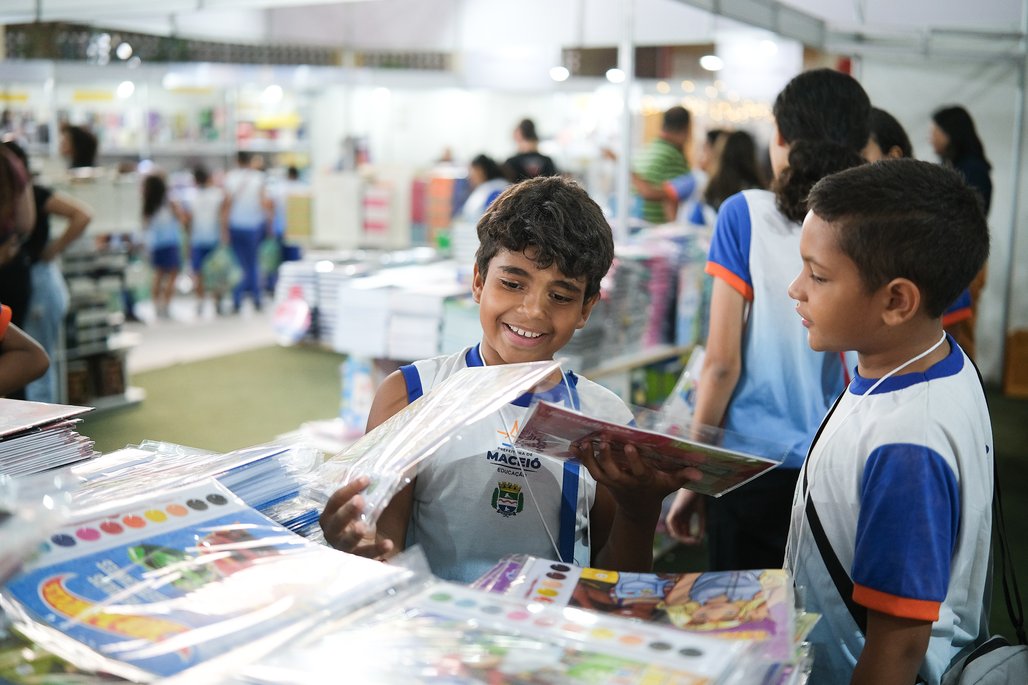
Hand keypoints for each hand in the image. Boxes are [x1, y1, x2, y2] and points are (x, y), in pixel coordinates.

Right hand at [318, 476, 393, 559]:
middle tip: (359, 500)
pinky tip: (388, 543)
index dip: (349, 489)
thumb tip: (378, 480)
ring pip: (346, 541)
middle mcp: (331, 532)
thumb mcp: (359, 510)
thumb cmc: (356, 524)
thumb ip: (364, 497)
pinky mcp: (354, 559)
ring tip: (363, 527)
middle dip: (347, 511)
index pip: (335, 500)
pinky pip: (365, 555)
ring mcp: (341, 547)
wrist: (360, 549)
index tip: (366, 479)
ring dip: (354, 534)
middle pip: (336, 521)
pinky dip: (377, 550)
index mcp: (329, 516)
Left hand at [572, 437, 702, 521]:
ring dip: (589, 457)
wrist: (638, 510)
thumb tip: (700, 470)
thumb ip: (683, 476)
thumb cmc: (656, 490)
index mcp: (643, 481)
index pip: (638, 472)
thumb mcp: (670, 484)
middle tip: (604, 438)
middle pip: (612, 471)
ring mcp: (612, 483)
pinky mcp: (603, 481)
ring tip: (585, 441)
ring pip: (597, 471)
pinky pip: (589, 469)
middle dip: (607, 456)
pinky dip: (582, 458)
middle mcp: (625, 482)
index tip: (630, 446)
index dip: (633, 461)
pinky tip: (575, 445)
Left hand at [665, 488, 705, 544]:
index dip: (688, 538)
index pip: (683, 531)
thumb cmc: (700, 497)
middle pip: (678, 532)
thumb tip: (700, 539)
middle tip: (695, 542)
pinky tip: (687, 534)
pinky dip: (677, 530)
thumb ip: (701, 525)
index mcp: (684, 516)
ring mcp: (675, 513)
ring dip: (682, 538)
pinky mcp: (674, 509)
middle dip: (686, 539)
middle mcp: (678, 515)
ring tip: (692, 541)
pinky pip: (671, 524)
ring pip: (673, 530)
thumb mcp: (701, 513)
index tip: (697, 541)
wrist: (696, 485)